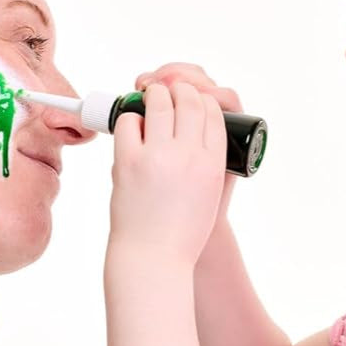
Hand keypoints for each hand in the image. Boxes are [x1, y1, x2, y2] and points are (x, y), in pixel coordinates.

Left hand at [134, 63, 240, 219]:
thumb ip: (207, 162)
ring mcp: (158, 157)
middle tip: (170, 88)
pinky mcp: (129, 162)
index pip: (216, 112)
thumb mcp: (209, 194)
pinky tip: (133, 122)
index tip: (195, 97)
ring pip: (160, 103)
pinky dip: (131, 116)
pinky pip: (130, 121)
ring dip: (155, 91)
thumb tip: (192, 130)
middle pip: (190, 101)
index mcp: (213, 164)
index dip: (205, 97)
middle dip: (181, 87)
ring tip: (151, 93)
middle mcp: (189, 156)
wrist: (154, 258)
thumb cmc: (182, 231)